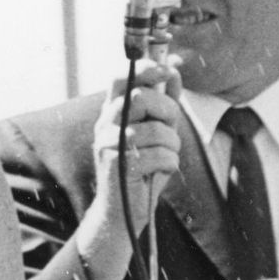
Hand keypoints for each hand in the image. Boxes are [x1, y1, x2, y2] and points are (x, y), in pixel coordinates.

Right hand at [80, 62, 183, 279]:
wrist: (123, 211)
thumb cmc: (142, 169)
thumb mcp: (156, 131)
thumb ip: (164, 101)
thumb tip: (173, 68)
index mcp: (111, 112)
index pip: (120, 78)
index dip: (144, 67)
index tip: (166, 69)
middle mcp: (105, 125)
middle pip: (141, 97)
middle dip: (167, 111)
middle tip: (170, 127)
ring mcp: (108, 145)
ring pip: (157, 130)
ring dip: (172, 145)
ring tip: (164, 157)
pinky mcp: (119, 166)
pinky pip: (160, 155)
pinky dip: (170, 164)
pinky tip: (161, 172)